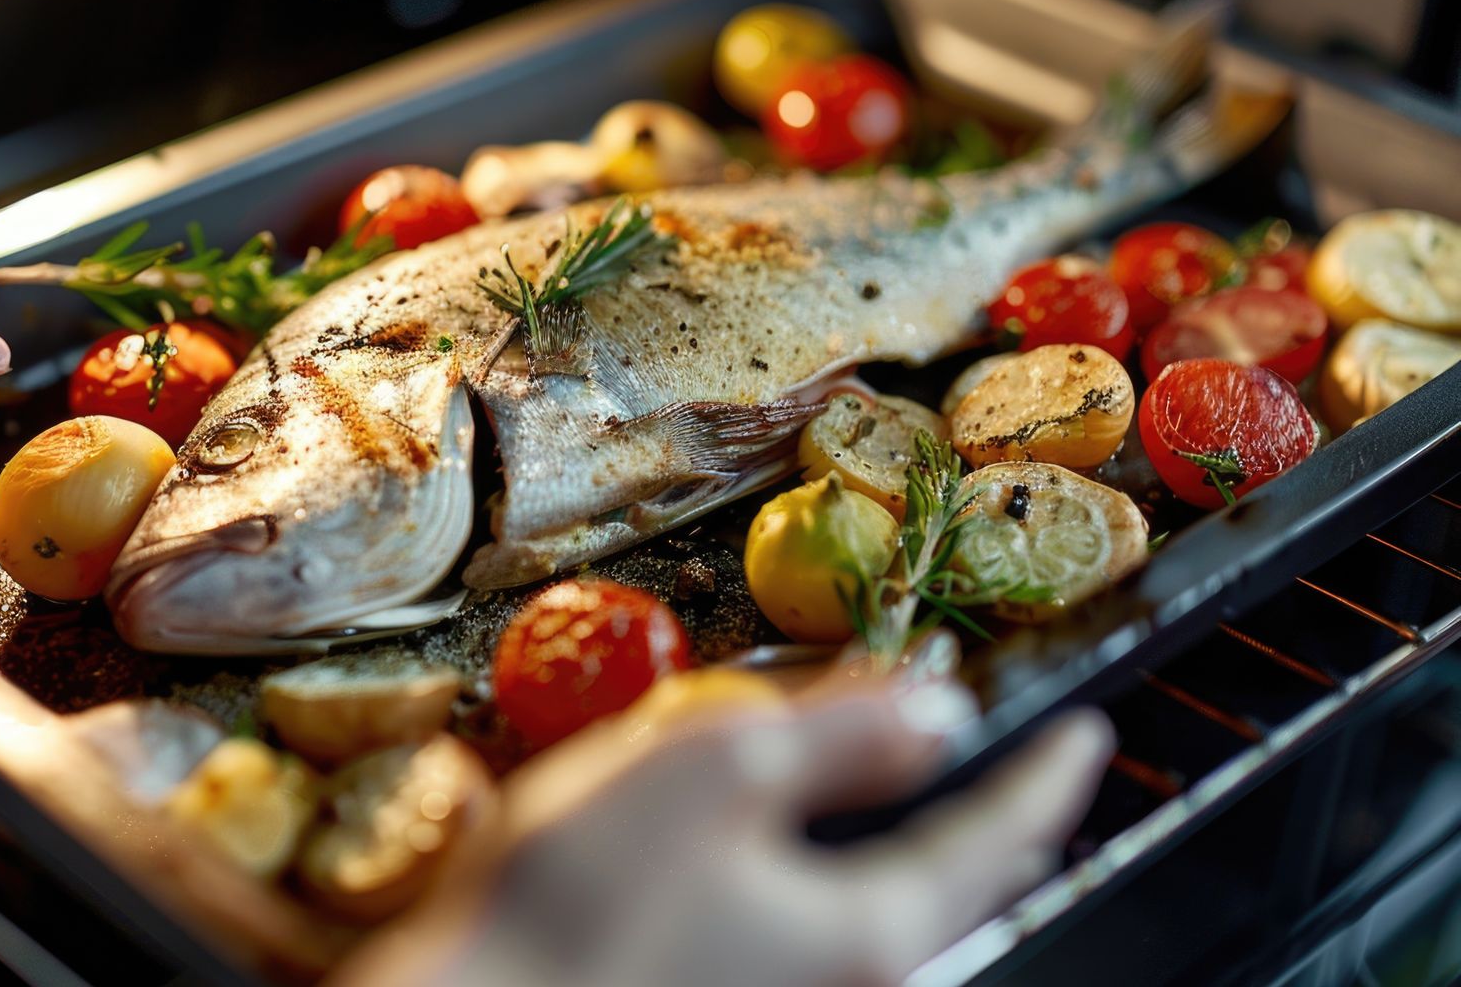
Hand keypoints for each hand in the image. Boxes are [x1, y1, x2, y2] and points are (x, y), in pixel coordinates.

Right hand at [337, 684, 1114, 986]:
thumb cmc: (582, 908)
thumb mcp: (720, 774)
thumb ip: (841, 733)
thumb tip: (937, 709)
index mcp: (869, 925)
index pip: (996, 839)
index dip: (1047, 773)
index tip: (1087, 733)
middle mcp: (846, 982)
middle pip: (950, 890)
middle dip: (986, 820)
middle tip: (1009, 765)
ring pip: (880, 914)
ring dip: (903, 845)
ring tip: (901, 789)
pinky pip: (812, 933)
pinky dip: (829, 876)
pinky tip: (780, 848)